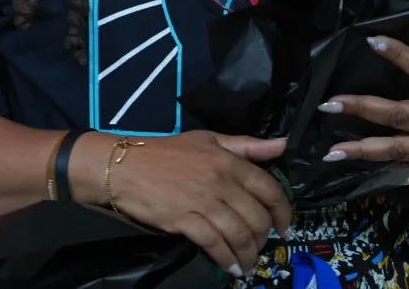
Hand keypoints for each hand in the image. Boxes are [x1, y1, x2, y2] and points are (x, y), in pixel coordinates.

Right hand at [104, 131, 289, 278]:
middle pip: (256, 217)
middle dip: (263, 238)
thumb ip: (246, 146)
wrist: (124, 166)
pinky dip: (226, 259)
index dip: (282, 212)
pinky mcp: (184, 220)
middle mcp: (222, 181)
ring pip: (239, 234)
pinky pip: (214, 244)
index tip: (284, 227)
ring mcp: (203, 202)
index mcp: (230, 161)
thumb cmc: (166, 152)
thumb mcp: (208, 140)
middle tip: (259, 247)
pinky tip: (230, 267)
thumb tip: (283, 144)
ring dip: (247, 254)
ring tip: (246, 264)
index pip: (269, 188)